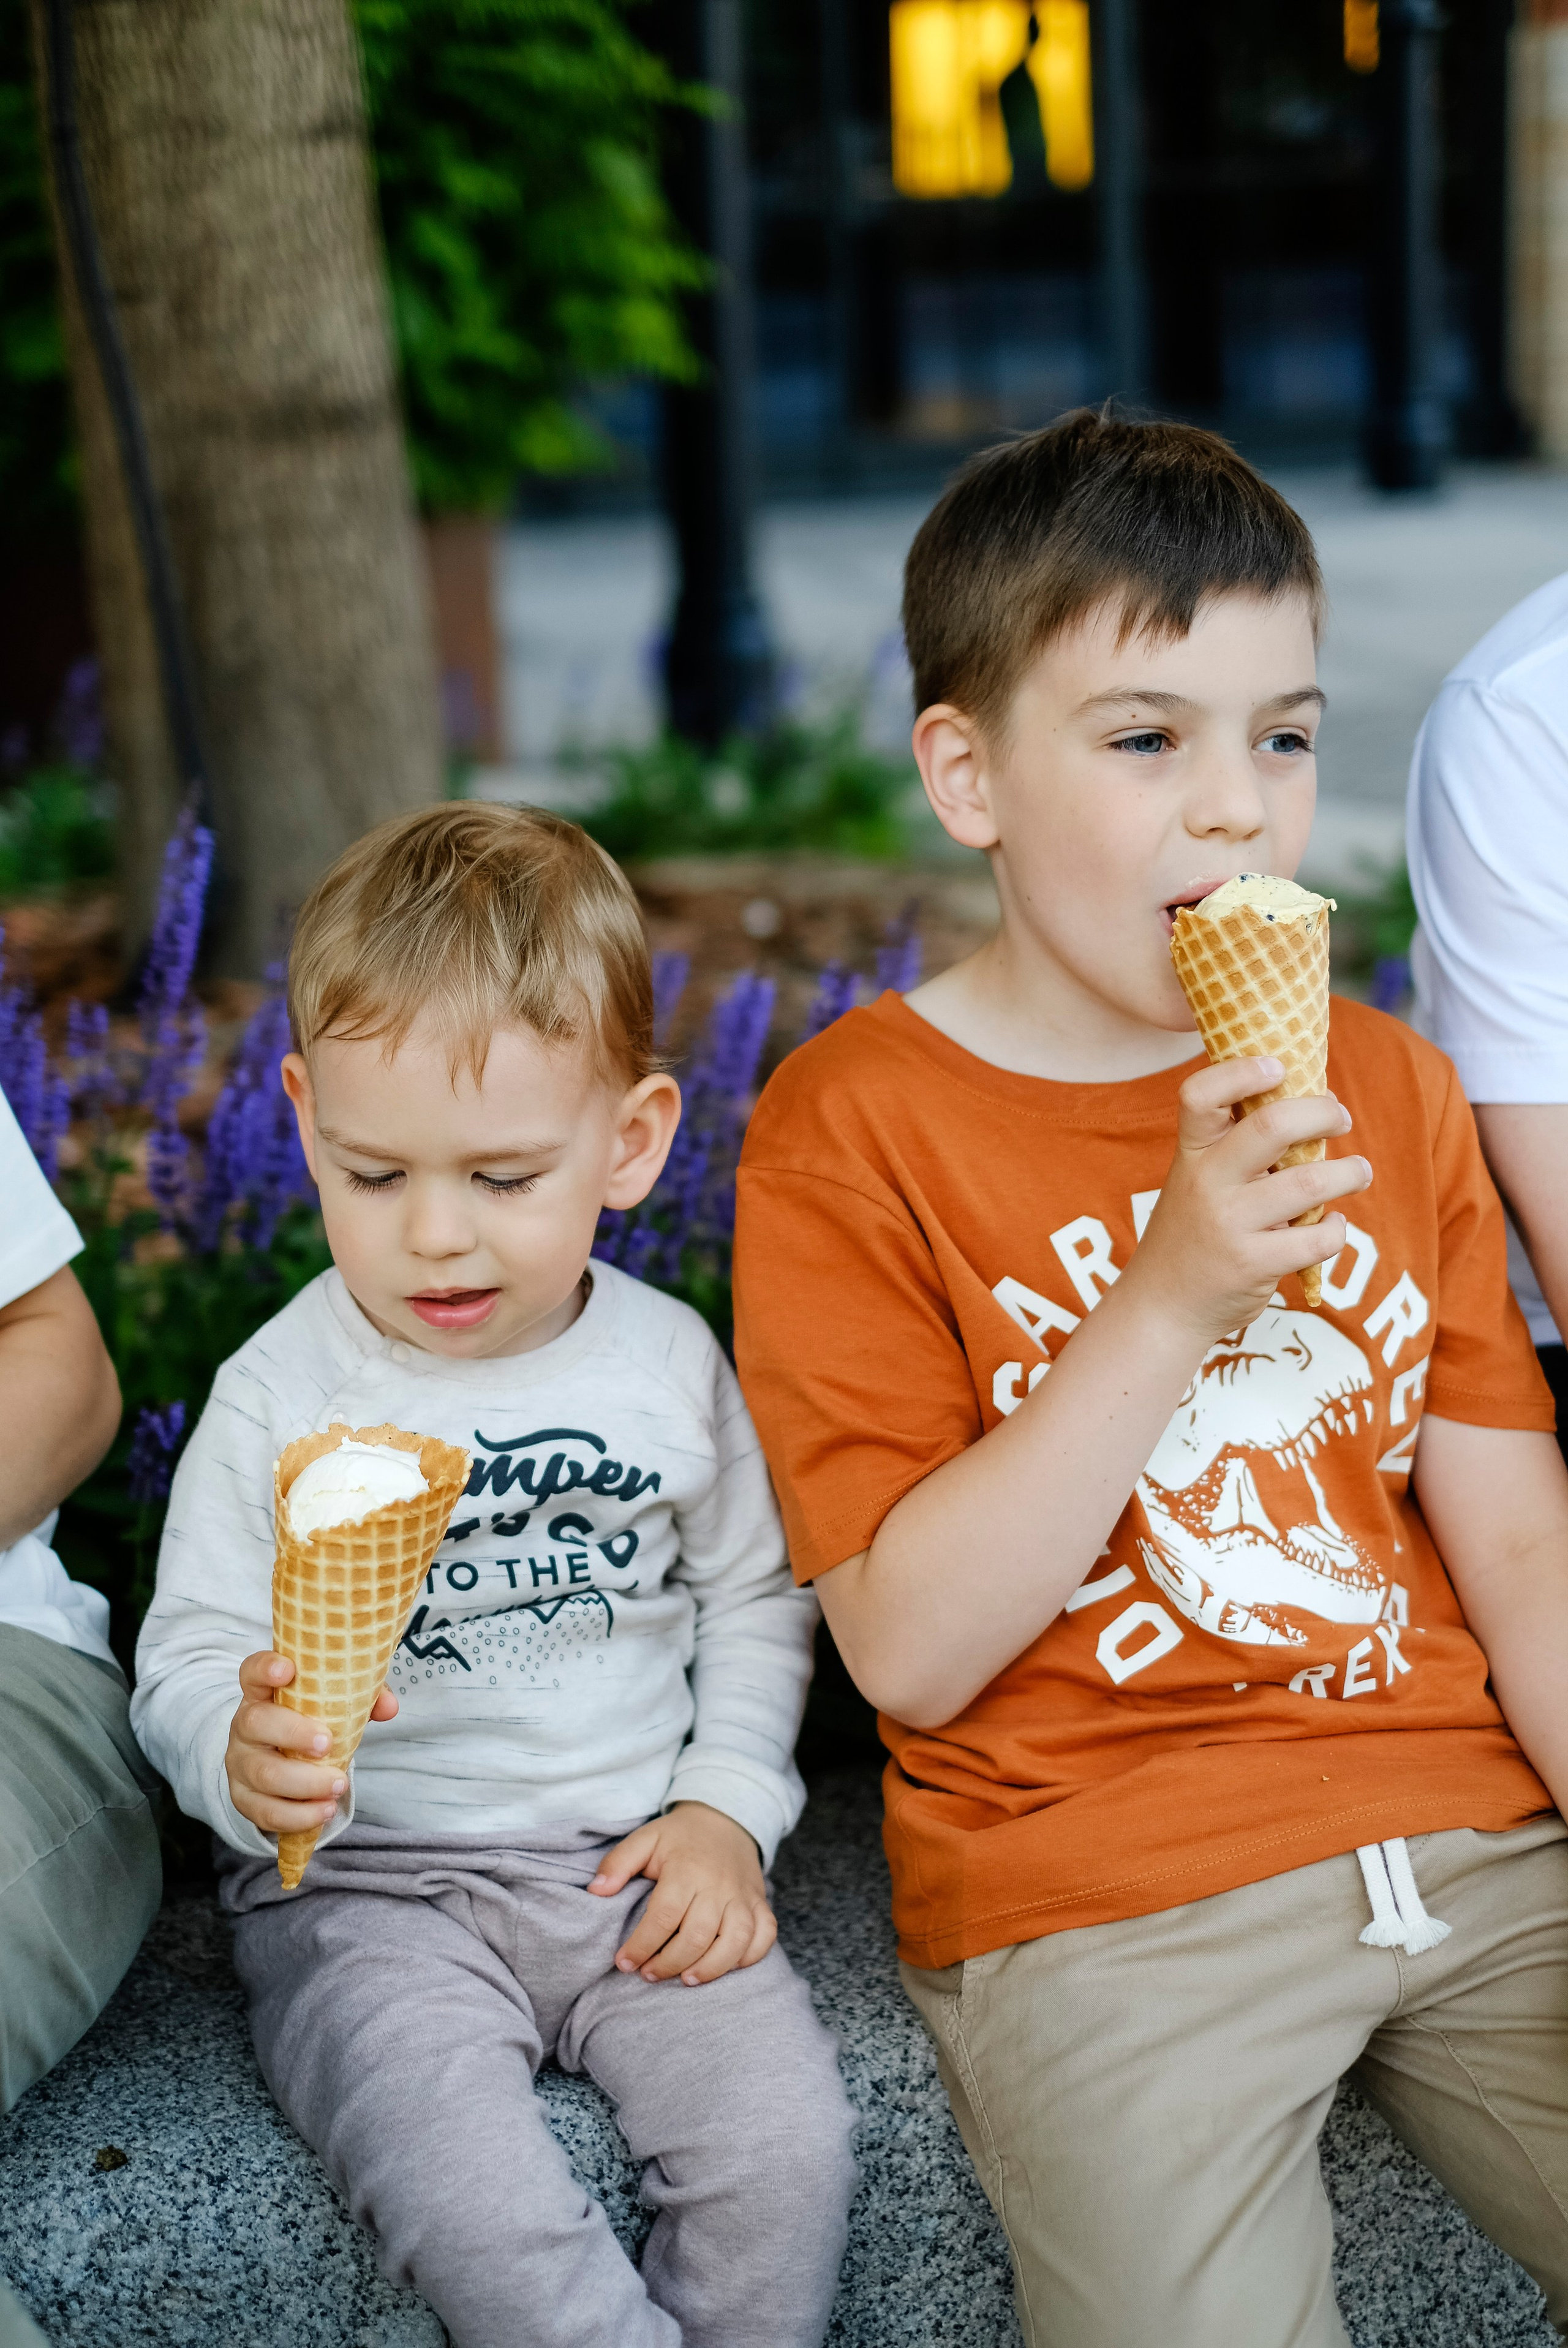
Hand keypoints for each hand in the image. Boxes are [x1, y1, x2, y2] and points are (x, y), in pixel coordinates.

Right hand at [223, 1650, 397, 1836]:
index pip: (252, 1672)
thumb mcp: (329, 1705)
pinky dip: (298, 1816)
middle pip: (256, 1723)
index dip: (266, 1668)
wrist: (274, 1762)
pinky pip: (266, 1812)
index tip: (288, 1669)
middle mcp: (244, 1725)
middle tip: (328, 1745)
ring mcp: (240, 1764)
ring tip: (339, 1785)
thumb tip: (389, 1707)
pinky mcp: (244, 1799)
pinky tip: (324, 1811)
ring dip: (305, 1783)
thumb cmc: (307, 1724)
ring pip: (264, 1774)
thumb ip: (361, 1697)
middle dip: (294, 1734)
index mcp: (262, 1693)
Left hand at [588, 1800, 775, 1985]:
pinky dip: (749, 1957)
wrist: (725, 1818)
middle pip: (697, 1935)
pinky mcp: (760, 1903)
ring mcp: (743, 1895)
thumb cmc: (679, 1837)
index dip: (641, 1945)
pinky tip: (725, 1967)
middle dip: (670, 1963)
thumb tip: (596, 1891)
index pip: (664, 1917)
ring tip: (685, 1980)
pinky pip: (764, 1936)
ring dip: (711, 1968)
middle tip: (649, 1974)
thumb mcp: (645, 1839)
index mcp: (687, 1869)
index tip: (624, 1963)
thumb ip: (618, 1863)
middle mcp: (718, 1885)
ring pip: (735, 1941)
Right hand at [1128, 1057, 1371, 1344]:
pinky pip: (1316, 1238)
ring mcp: (1228, 1223)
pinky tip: (1332, 1226)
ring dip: (1348, 1172)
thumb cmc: (1194, 1233)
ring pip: (1308, 1183)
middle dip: (1322, 1113)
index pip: (1200, 1095)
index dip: (1240, 1072)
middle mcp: (1206, 1182)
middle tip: (1341, 1118)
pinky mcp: (1253, 1264)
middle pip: (1271, 1125)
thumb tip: (1310, 1104)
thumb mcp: (1197, 1181)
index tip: (1278, 1067)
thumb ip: (1237, 1149)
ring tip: (1358, 1172)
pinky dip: (1337, 1229)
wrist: (1162, 1306)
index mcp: (1191, 1153)